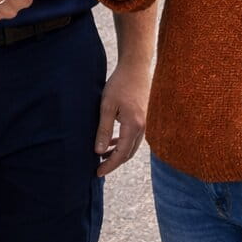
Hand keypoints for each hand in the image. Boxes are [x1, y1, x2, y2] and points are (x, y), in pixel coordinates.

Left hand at [93, 58, 149, 176]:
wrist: (135, 67)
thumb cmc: (120, 84)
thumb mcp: (107, 106)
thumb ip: (104, 130)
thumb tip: (99, 151)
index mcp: (133, 126)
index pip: (121, 154)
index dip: (109, 165)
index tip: (97, 173)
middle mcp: (142, 127)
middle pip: (128, 154)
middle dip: (114, 163)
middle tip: (98, 169)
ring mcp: (144, 123)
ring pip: (131, 146)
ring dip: (118, 154)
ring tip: (101, 157)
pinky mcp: (142, 118)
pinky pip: (133, 137)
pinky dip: (123, 144)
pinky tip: (111, 143)